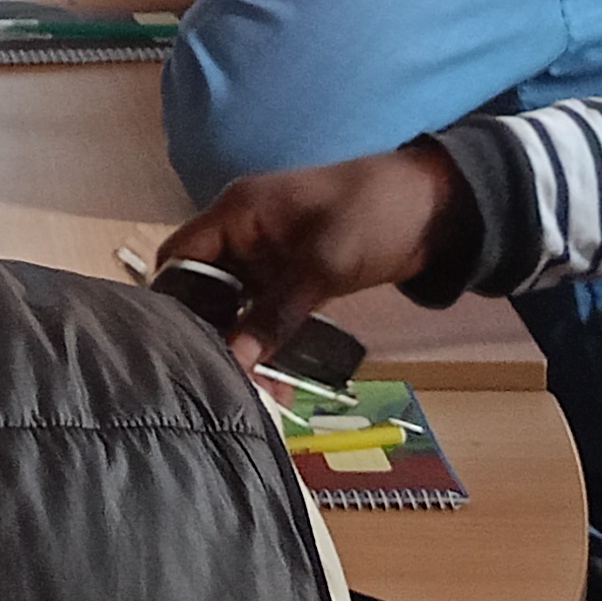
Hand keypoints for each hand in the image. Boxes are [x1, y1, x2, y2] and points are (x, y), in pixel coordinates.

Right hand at [153, 145, 476, 367]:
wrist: (435, 207)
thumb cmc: (371, 217)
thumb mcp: (321, 266)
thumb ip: (273, 315)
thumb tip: (232, 363)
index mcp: (238, 213)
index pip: (179, 256)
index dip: (168, 299)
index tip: (166, 349)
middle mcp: (244, 233)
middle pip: (204, 287)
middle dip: (205, 332)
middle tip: (205, 382)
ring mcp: (268, 256)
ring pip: (236, 306)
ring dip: (239, 344)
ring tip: (241, 394)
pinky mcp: (292, 276)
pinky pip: (266, 312)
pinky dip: (266, 341)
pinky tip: (271, 382)